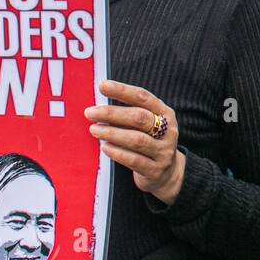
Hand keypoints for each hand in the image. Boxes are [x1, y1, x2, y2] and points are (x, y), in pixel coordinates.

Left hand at [86, 80, 183, 204]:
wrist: (166, 174)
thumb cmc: (148, 142)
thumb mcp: (146, 125)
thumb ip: (128, 114)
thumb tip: (98, 105)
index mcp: (165, 113)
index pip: (143, 97)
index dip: (122, 91)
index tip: (102, 85)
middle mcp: (168, 131)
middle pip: (139, 118)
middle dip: (112, 113)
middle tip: (90, 112)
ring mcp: (163, 151)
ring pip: (137, 140)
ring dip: (112, 133)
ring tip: (94, 130)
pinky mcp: (155, 170)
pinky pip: (134, 160)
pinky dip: (117, 152)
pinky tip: (104, 147)